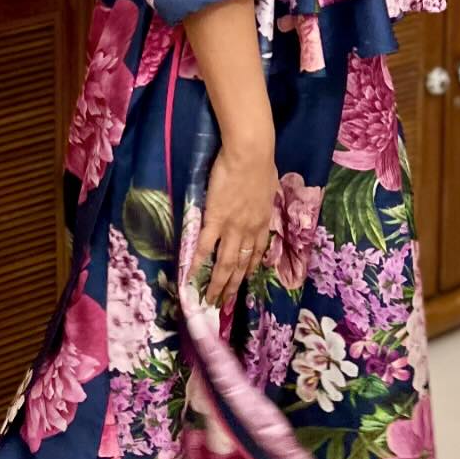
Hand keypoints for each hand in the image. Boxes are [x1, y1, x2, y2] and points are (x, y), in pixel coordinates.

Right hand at [192, 142, 278, 308]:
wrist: (250, 154)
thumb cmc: (262, 164)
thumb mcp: (269, 186)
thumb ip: (263, 198)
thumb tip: (261, 197)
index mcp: (262, 222)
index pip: (256, 251)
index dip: (250, 268)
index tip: (245, 280)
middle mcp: (248, 231)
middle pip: (240, 265)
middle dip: (233, 286)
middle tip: (225, 303)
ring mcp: (231, 227)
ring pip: (224, 263)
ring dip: (217, 284)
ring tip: (210, 300)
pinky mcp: (214, 220)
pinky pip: (205, 246)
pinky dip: (197, 264)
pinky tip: (190, 278)